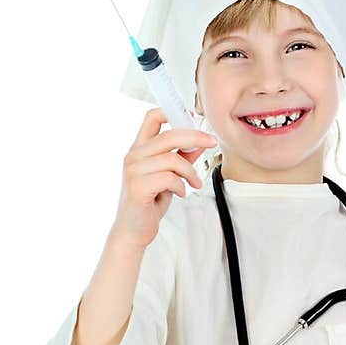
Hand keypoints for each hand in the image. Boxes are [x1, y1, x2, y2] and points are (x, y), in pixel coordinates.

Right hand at [111, 107, 216, 249]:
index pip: (152, 117)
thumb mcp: (168, 178)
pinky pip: (169, 178)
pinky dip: (181, 186)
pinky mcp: (138, 186)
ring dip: (190, 172)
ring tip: (194, 183)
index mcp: (139, 149)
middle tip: (212, 143)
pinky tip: (180, 193)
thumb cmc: (148, 204)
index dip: (174, 113)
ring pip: (173, 159)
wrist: (133, 231)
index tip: (194, 120)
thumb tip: (199, 144)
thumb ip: (181, 159)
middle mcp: (133, 155)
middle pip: (170, 134)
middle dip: (196, 137)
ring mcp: (133, 170)